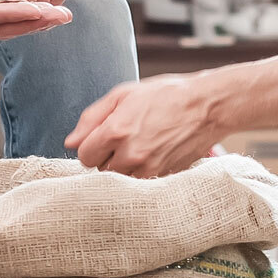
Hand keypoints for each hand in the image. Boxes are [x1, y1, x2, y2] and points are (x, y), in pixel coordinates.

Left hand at [68, 75, 221, 176]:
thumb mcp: (123, 94)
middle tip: (125, 138)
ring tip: (140, 145)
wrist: (206, 106)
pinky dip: (140, 171)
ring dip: (124, 166)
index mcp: (115, 130)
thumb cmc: (165, 95)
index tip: (103, 138)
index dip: (91, 146)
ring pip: (120, 179)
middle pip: (101, 170)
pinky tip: (152, 152)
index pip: (84, 156)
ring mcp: (148, 168)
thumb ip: (91, 118)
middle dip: (107, 156)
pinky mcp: (163, 176)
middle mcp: (130, 154)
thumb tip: (70, 142)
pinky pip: (140, 182)